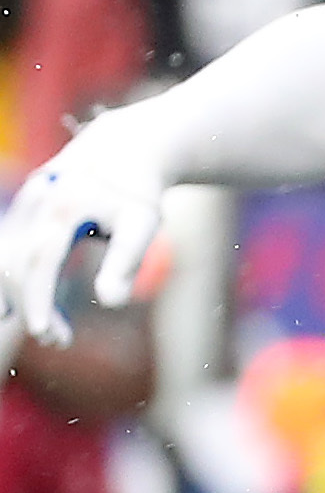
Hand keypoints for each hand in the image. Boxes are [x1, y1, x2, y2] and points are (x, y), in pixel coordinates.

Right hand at [0, 112, 169, 343]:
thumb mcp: (143, 225)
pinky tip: (31, 311)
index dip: (38, 298)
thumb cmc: (137, 195)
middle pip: (21, 263)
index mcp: (64, 206)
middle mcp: (37, 202)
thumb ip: (126, 262)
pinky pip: (12, 252)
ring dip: (25, 298)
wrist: (124, 151)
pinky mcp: (25, 212)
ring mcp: (27, 205)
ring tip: (56, 332)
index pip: (40, 259)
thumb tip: (109, 302)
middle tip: (60, 341)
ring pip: (11, 258)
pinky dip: (18, 283)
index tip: (45, 333)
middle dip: (34, 306)